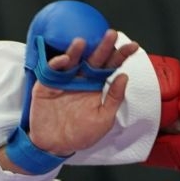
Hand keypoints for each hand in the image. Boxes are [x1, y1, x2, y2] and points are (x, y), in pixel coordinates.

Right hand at [25, 30, 137, 155]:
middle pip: (93, 59)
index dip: (120, 56)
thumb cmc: (80, 135)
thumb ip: (113, 99)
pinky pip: (51, 70)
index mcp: (95, 86)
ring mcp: (63, 80)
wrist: (55, 146)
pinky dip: (57, 63)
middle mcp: (80, 80)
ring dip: (77, 50)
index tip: (133, 47)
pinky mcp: (46, 85)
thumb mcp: (103, 120)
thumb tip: (124, 77)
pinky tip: (65, 60)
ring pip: (72, 60)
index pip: (110, 67)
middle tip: (111, 34)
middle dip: (103, 46)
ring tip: (83, 42)